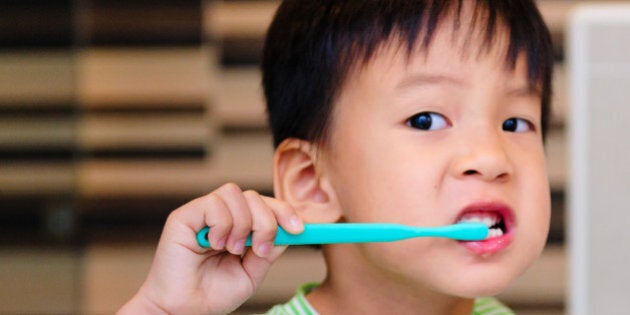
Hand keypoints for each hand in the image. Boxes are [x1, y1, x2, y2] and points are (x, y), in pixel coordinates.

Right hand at [118, 183, 303, 314]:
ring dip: (242, 224)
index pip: (265, 205)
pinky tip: (214, 245)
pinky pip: (214, 203)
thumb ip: (269, 250)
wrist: (183, 311)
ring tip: (232, 250)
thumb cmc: (212, 294)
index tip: (299, 229)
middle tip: (261, 249)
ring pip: (235, 194)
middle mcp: (221, 216)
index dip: (284, 211)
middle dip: (266, 221)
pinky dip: (222, 224)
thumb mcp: (252, 273)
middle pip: (254, 196)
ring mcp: (203, 213)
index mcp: (239, 226)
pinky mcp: (184, 215)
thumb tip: (289, 229)